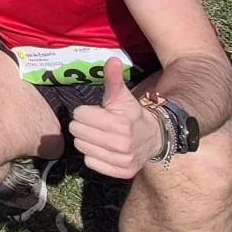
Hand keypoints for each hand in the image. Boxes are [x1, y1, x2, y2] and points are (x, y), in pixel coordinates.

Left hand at [70, 60, 161, 178]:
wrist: (154, 137)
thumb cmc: (131, 114)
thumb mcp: (122, 96)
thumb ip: (114, 79)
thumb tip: (112, 59)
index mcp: (121, 124)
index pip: (80, 115)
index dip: (85, 112)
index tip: (97, 112)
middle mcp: (122, 145)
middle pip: (78, 132)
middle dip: (83, 126)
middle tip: (96, 124)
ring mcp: (122, 161)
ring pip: (82, 147)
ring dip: (86, 140)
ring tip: (99, 135)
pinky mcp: (122, 173)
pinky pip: (90, 162)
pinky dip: (93, 155)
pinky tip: (104, 148)